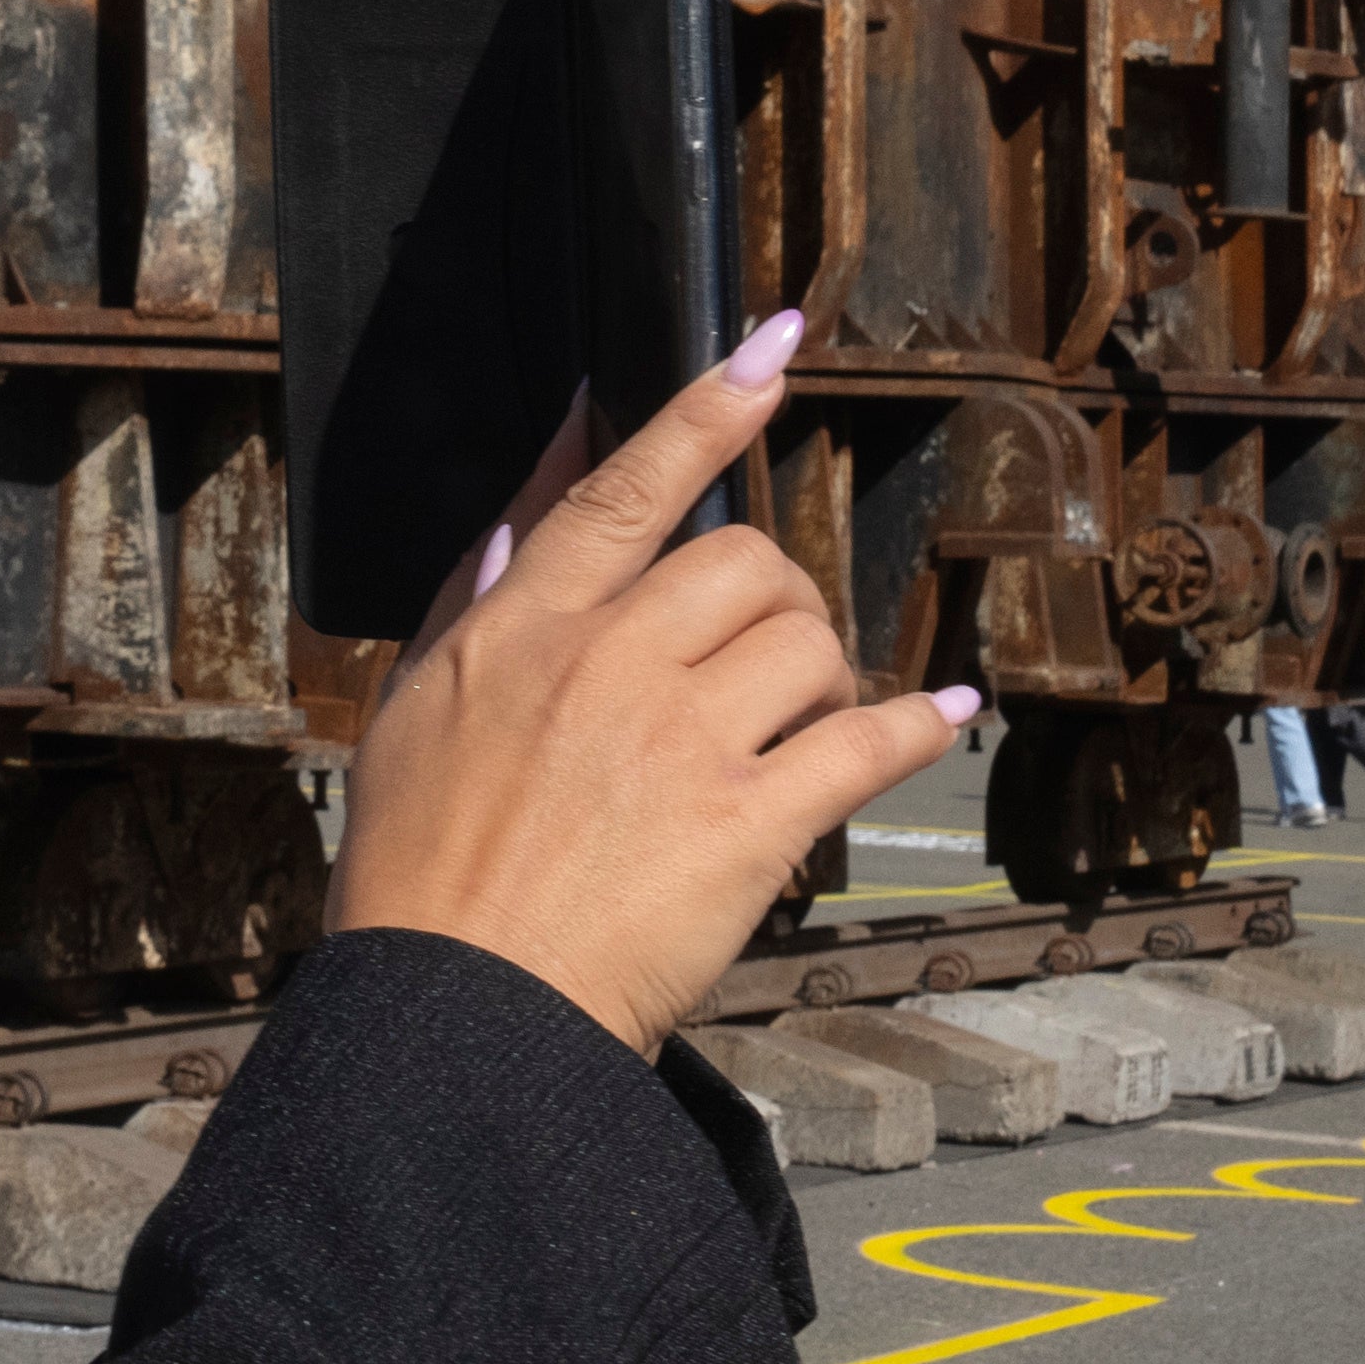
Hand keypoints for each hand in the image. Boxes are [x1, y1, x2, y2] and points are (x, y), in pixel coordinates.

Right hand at [332, 315, 965, 1057]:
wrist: (454, 1012)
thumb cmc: (422, 867)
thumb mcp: (418, 702)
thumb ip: (488, 580)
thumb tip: (554, 464)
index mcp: (521, 629)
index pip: (626, 489)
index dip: (703, 411)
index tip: (770, 351)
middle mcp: (606, 665)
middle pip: (741, 561)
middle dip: (775, 591)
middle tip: (767, 646)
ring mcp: (681, 744)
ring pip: (807, 641)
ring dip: (824, 668)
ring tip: (803, 714)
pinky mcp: (746, 827)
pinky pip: (864, 744)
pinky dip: (918, 724)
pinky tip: (946, 715)